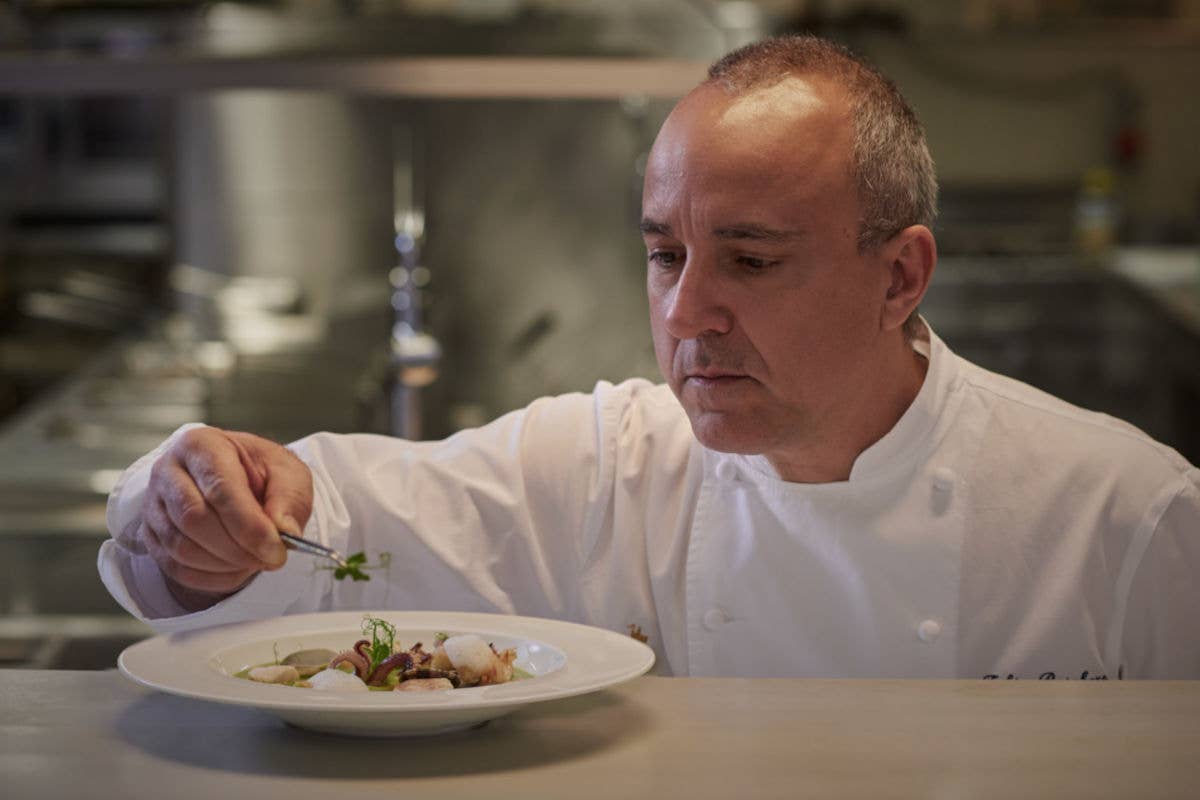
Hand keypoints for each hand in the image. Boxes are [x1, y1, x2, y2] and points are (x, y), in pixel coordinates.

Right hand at [139, 427, 313, 611]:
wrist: (238, 482)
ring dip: (224, 564)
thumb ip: (289, 498)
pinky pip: (174, 567)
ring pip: (181, 547)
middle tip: (269, 559)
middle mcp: (168, 471)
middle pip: (194, 519)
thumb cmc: (260, 474)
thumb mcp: (288, 474)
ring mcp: (154, 504)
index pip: (219, 488)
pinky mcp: (150, 534)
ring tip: (254, 560)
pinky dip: (210, 577)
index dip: (249, 525)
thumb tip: (283, 531)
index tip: (276, 549)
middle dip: (237, 548)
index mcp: (202, 445)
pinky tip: (235, 569)